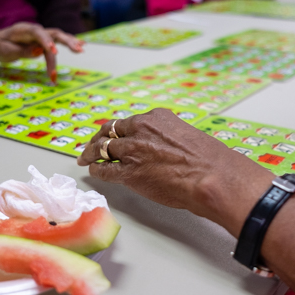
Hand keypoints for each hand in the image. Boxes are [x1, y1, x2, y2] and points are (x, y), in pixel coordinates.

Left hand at [0, 23, 83, 82]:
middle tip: (78, 50)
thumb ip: (21, 51)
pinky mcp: (46, 41)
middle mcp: (36, 30)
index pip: (37, 32)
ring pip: (59, 37)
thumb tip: (39, 51)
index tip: (53, 52)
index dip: (46, 41)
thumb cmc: (1, 46)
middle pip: (53, 33)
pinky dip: (69, 45)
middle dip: (66, 41)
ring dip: (70, 44)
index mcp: (23, 30)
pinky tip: (81, 46)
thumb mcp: (5, 51)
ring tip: (81, 50)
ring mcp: (42, 35)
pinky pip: (58, 43)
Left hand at [77, 109, 274, 234]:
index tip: (114, 133)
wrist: (210, 176)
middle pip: (111, 130)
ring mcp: (132, 150)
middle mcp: (140, 130)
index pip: (130, 122)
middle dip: (99, 137)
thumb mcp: (187, 135)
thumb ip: (168, 138)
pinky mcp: (128, 172)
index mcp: (156, 118)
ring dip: (92, 153)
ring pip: (103, 148)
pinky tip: (94, 172)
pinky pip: (105, 170)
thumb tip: (163, 149)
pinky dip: (97, 170)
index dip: (119, 129)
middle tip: (93, 144)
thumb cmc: (208, 160)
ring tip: (84, 158)